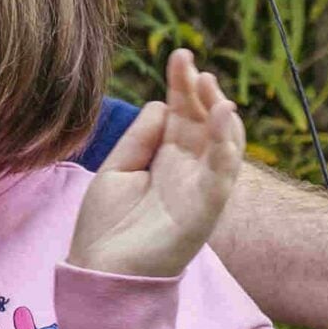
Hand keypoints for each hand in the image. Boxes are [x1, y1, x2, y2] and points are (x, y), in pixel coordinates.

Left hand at [71, 49, 243, 278]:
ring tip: (210, 86)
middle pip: (203, 123)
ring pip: (222, 145)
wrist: (99, 272)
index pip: (181, 114)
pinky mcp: (204, 211)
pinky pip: (223, 176)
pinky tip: (226, 117)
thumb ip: (140, 139)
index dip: (182, 85)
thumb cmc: (106, 227)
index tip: (180, 55)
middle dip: (200, 92)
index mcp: (166, 160)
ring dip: (220, 114)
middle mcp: (187, 171)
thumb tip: (161, 103)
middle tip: (191, 63)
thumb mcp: (117, 171)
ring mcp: (199, 190)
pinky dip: (228, 148)